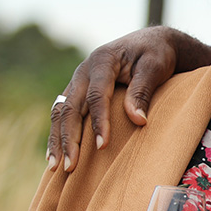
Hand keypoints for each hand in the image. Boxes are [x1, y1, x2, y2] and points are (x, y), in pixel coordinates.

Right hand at [48, 27, 210, 171]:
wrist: (150, 43)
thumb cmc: (155, 55)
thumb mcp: (154, 67)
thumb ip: (143, 91)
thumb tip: (138, 121)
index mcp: (102, 61)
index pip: (97, 95)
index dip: (99, 121)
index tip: (103, 146)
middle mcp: (84, 71)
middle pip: (70, 107)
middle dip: (69, 138)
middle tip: (71, 166)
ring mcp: (78, 81)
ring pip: (60, 112)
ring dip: (57, 140)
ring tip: (56, 167)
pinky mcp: (78, 91)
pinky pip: (62, 114)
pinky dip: (57, 134)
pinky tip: (55, 156)